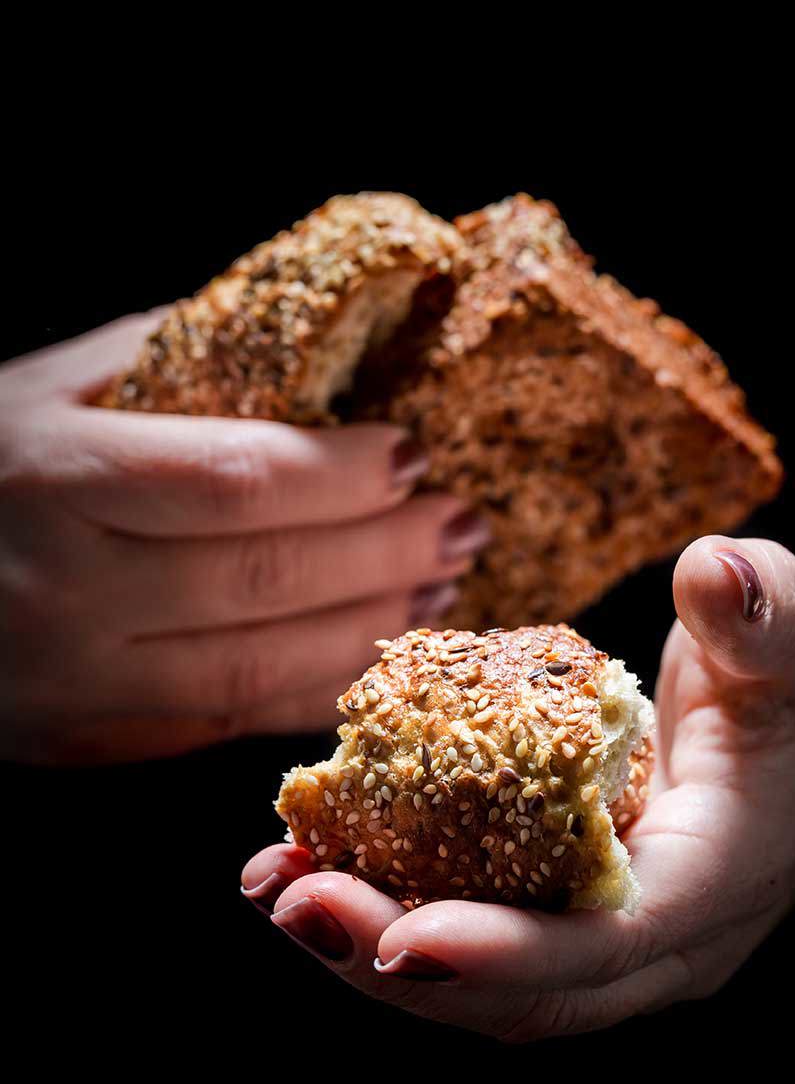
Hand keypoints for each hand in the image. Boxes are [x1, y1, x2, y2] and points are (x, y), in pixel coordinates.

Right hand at [1, 314, 488, 763]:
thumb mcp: (42, 387)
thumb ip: (169, 359)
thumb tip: (314, 345)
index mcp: (54, 476)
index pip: (233, 480)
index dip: (341, 474)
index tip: (413, 452)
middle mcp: (67, 587)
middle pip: (266, 577)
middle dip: (387, 549)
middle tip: (463, 519)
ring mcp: (78, 679)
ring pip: (259, 666)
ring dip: (372, 627)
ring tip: (442, 584)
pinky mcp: (92, 738)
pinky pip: (229, 720)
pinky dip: (316, 687)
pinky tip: (376, 649)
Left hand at [241, 536, 794, 1039]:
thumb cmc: (792, 692)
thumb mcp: (787, 637)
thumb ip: (760, 613)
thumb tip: (711, 575)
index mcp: (716, 882)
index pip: (610, 944)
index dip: (507, 951)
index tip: (402, 937)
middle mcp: (656, 945)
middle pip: (522, 994)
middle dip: (396, 964)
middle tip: (292, 900)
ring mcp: (606, 947)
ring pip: (482, 986)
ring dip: (368, 947)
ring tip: (273, 884)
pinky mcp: (560, 919)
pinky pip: (468, 933)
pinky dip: (385, 909)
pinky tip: (310, 857)